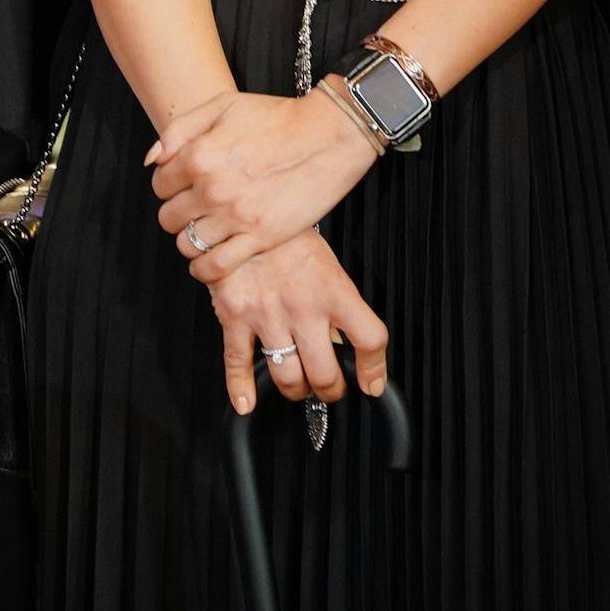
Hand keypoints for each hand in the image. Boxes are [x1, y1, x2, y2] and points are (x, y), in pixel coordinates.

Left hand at [149, 87, 379, 281]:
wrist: (328, 135)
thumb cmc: (277, 117)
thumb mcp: (223, 106)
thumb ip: (179, 130)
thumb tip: (152, 161)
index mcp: (199, 154)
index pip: (159, 185)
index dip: (170, 184)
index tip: (186, 184)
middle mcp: (212, 188)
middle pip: (169, 217)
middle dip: (179, 212)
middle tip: (198, 206)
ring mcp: (236, 216)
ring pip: (187, 244)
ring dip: (192, 238)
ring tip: (209, 228)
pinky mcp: (259, 237)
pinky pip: (214, 267)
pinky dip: (205, 268)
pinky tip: (212, 257)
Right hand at [208, 226, 387, 413]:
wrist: (246, 208)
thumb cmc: (289, 235)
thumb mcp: (325, 262)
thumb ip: (334, 303)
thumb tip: (343, 343)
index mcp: (333, 289)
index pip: (368, 338)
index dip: (374, 369)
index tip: (372, 383)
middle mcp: (303, 307)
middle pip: (325, 374)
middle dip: (330, 389)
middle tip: (328, 387)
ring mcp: (268, 314)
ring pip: (287, 378)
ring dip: (295, 389)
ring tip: (298, 384)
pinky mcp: (235, 316)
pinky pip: (238, 364)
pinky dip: (241, 389)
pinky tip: (247, 402)